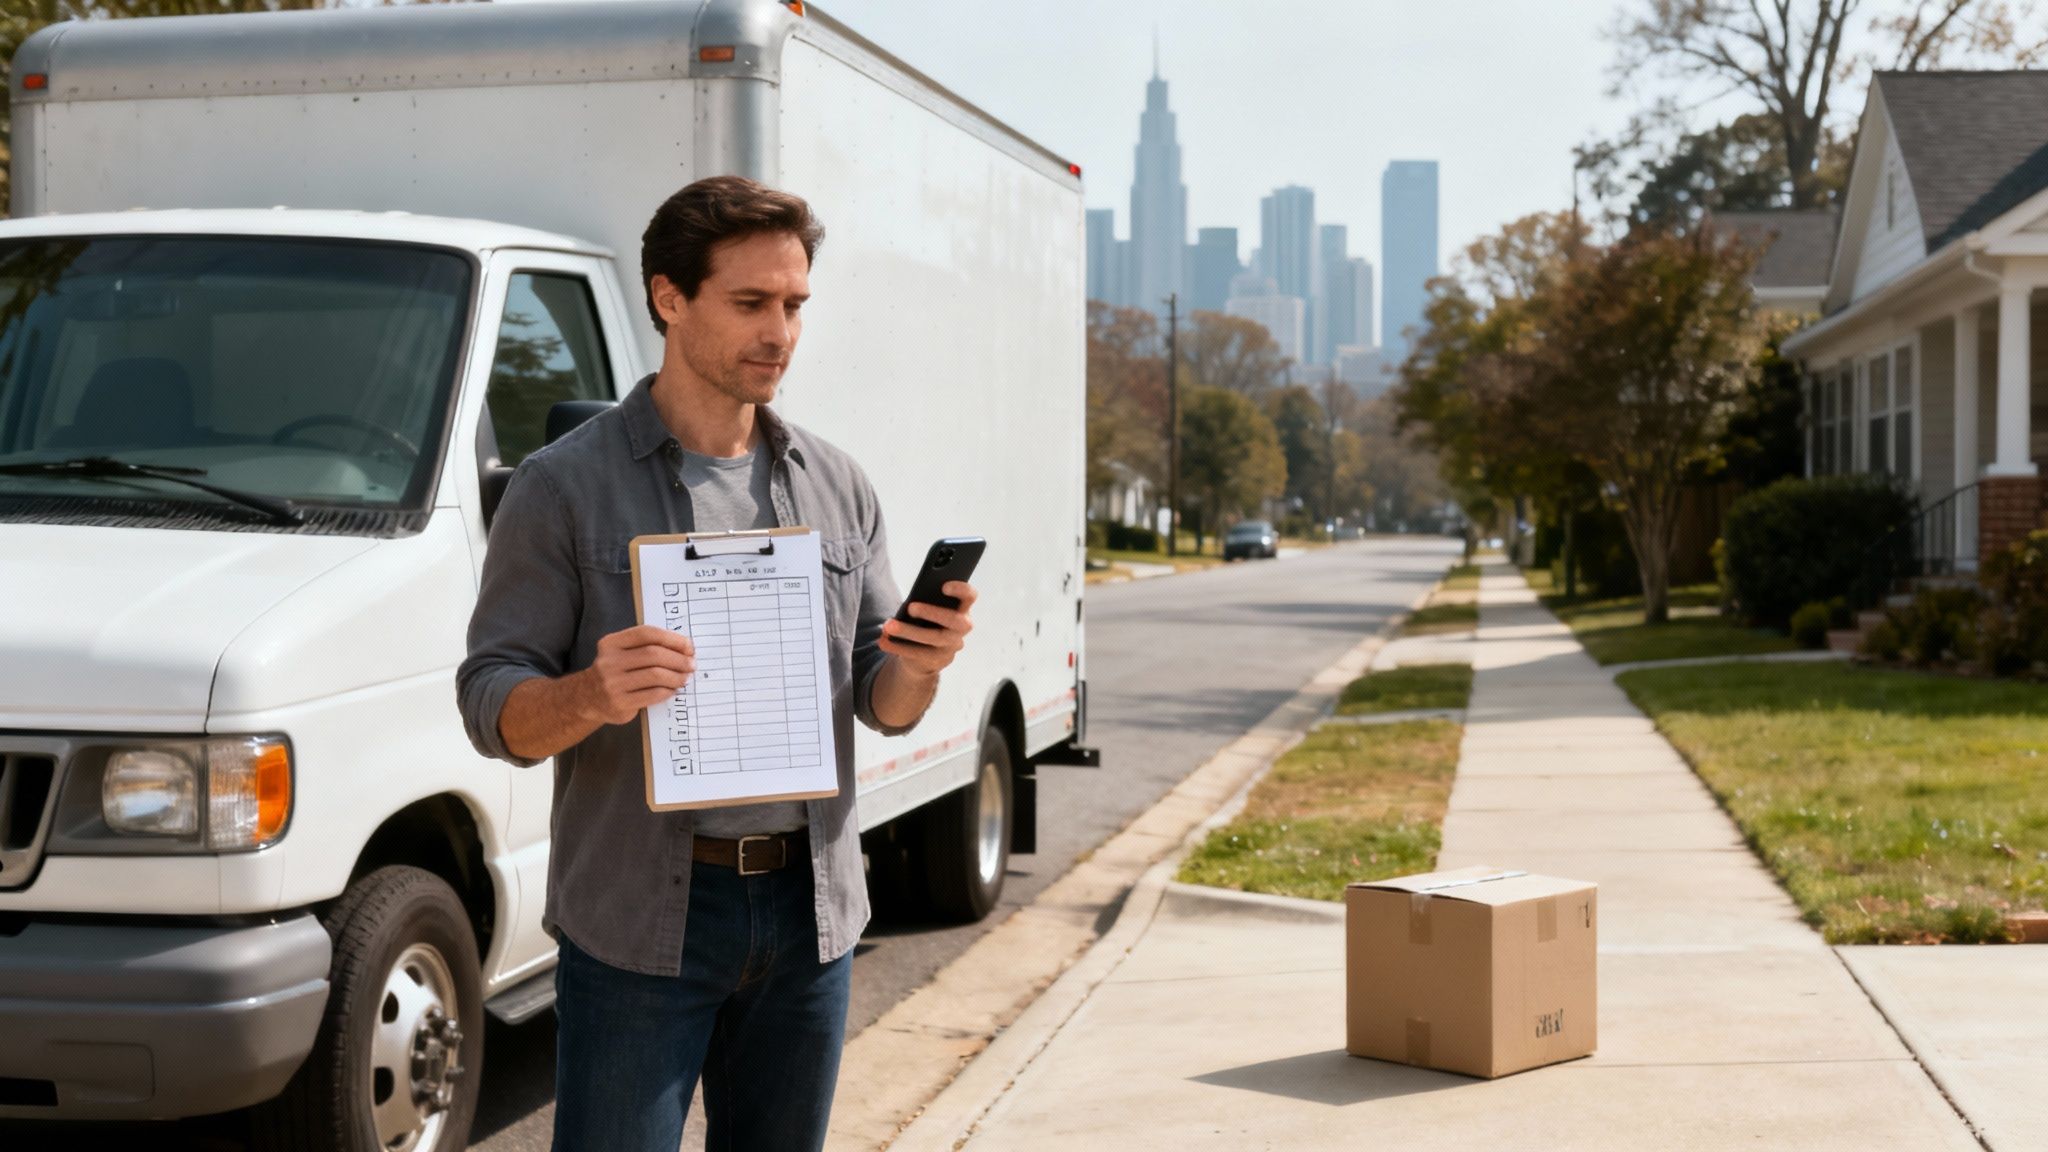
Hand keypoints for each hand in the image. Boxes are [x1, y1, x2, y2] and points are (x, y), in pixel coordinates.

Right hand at [576, 625, 695, 725]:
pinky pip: (652, 694)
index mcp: (611, 643)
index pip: (647, 634)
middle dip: (678, 659)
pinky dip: (667, 691)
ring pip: (655, 675)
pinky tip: (672, 690)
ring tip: (685, 678)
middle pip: (653, 654)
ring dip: (676, 676)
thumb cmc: (615, 672)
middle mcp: (609, 661)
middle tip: (691, 664)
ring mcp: (612, 683)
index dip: (672, 638)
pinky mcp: (620, 703)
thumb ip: (645, 646)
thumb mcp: (621, 653)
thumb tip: (684, 648)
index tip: (688, 646)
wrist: (587, 698)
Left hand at [878, 581, 976, 678]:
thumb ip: (926, 602)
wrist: (926, 655)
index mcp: (962, 609)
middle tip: (910, 608)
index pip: (970, 596)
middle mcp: (962, 628)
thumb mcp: (928, 610)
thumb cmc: (926, 622)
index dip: (961, 590)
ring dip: (909, 631)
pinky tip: (883, 641)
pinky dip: (898, 647)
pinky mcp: (938, 661)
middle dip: (932, 612)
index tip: (943, 586)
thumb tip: (909, 605)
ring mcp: (952, 646)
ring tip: (888, 625)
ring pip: (934, 638)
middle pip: (954, 620)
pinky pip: (918, 654)